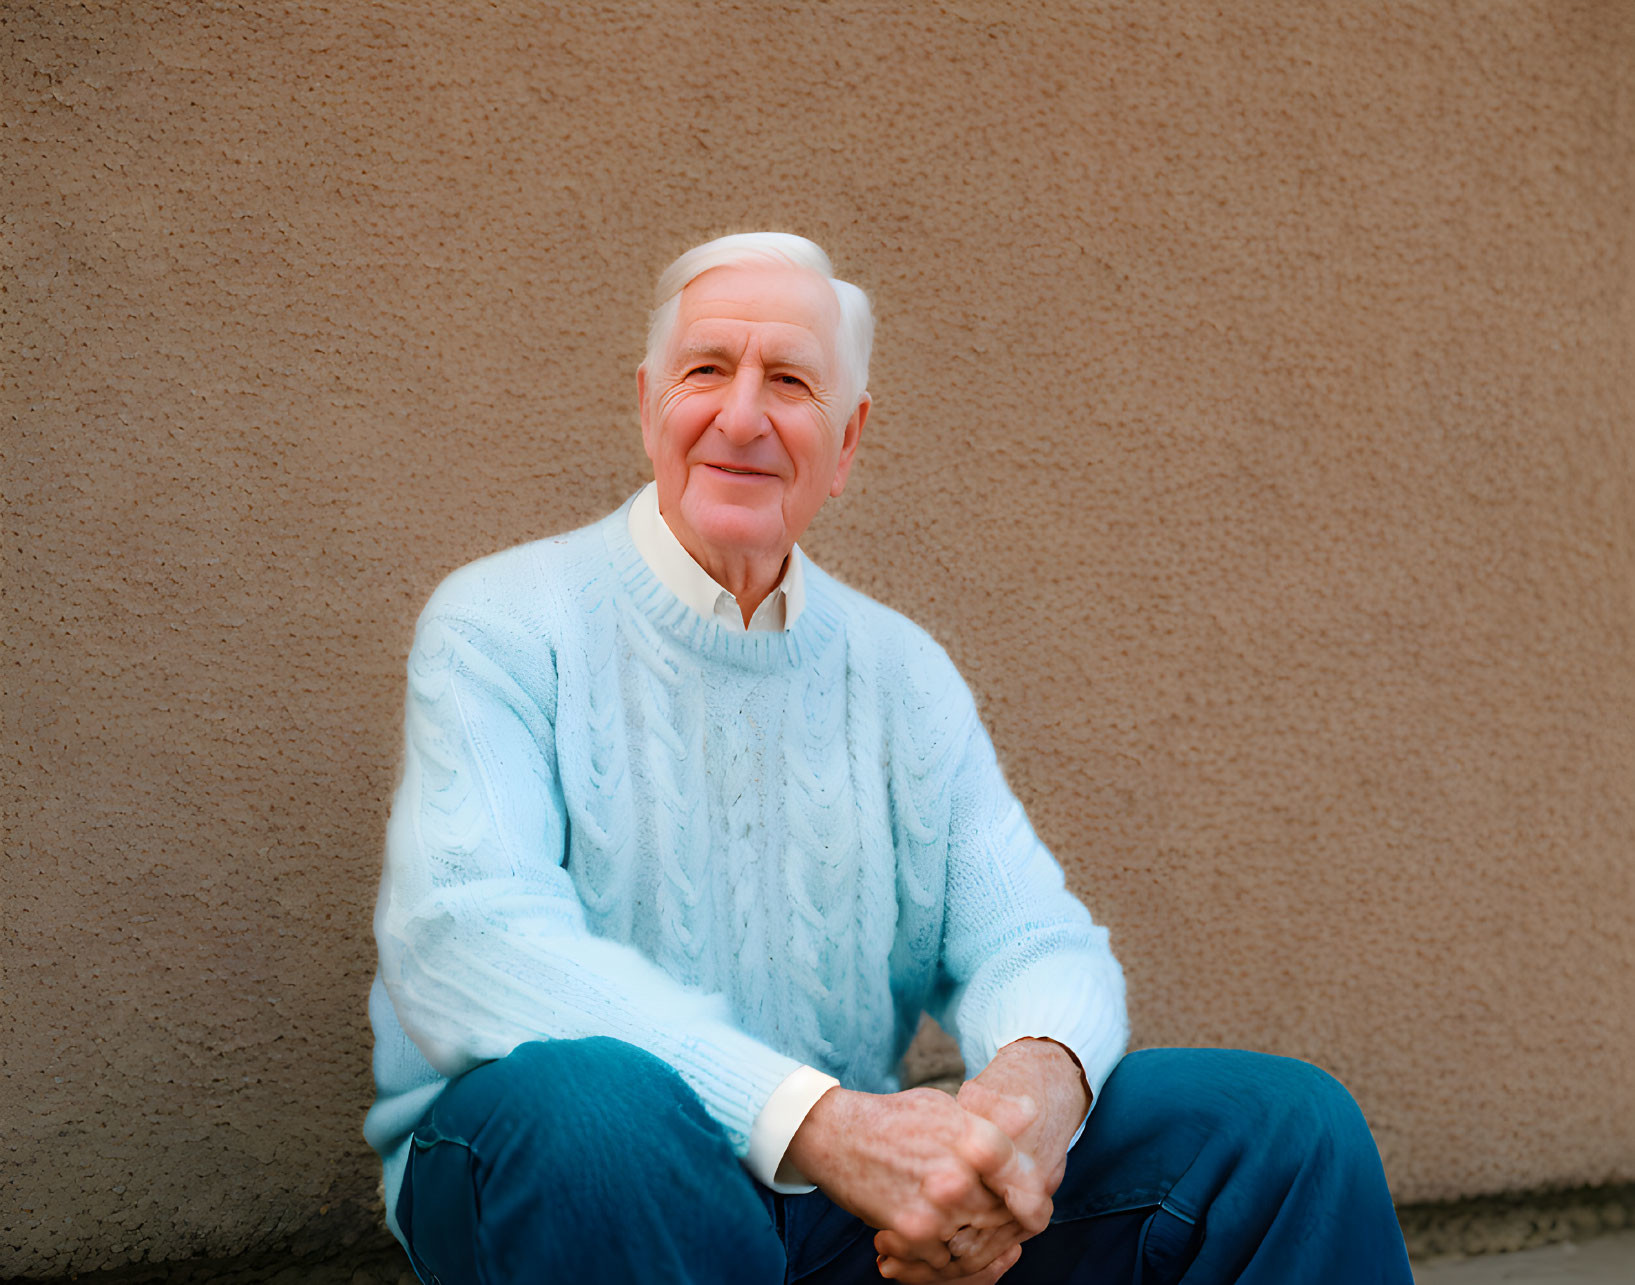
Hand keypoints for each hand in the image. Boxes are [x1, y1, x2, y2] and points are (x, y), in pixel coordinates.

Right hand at [877, 1039, 1089, 1280]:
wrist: (836, 1135)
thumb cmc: (894, 1119)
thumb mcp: (946, 1106)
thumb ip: (991, 1119)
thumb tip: (1032, 1110)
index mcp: (975, 1139)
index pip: (1026, 1182)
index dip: (1034, 1200)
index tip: (1029, 1210)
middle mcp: (960, 1175)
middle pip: (1002, 1217)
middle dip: (998, 1224)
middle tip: (981, 1220)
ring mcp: (937, 1207)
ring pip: (973, 1242)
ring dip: (965, 1241)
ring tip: (949, 1225)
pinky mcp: (912, 1231)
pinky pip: (942, 1258)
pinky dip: (935, 1253)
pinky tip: (925, 1232)